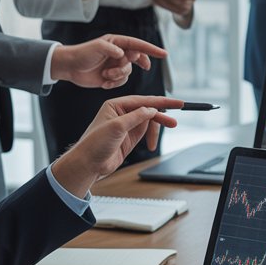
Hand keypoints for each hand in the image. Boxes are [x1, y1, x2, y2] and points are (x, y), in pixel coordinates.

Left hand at [49, 95, 181, 194]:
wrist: (88, 164)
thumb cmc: (95, 143)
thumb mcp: (117, 126)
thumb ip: (136, 116)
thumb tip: (152, 109)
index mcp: (115, 105)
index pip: (143, 100)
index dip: (161, 101)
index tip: (178, 103)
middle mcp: (121, 113)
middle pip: (148, 110)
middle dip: (161, 117)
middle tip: (174, 123)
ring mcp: (126, 126)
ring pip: (148, 122)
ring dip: (157, 129)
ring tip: (160, 139)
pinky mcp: (129, 137)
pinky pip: (145, 132)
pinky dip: (152, 137)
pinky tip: (152, 144)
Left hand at [51, 34, 165, 89]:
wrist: (70, 67)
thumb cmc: (82, 54)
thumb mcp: (97, 47)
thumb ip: (113, 49)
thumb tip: (125, 54)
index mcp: (118, 42)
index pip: (139, 45)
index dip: (152, 50)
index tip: (164, 54)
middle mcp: (119, 53)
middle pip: (136, 60)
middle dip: (126, 66)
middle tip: (117, 67)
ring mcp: (116, 65)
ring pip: (128, 73)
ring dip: (117, 76)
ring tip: (105, 75)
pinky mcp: (112, 76)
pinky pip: (121, 81)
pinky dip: (114, 83)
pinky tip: (103, 82)